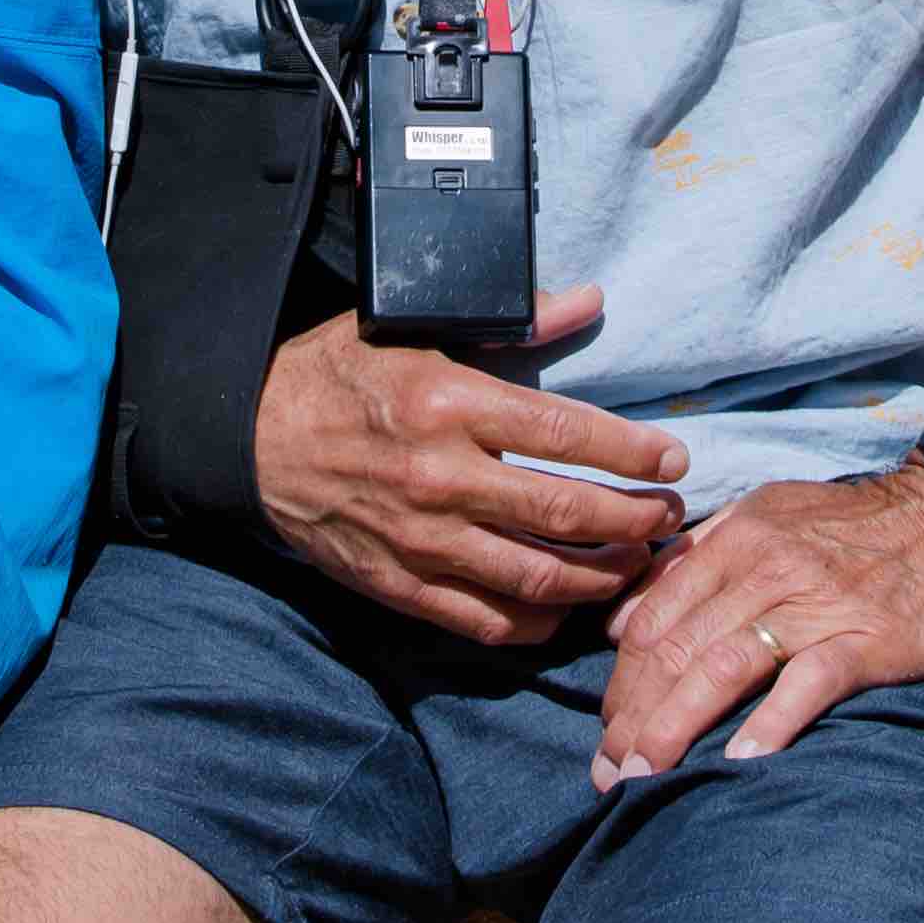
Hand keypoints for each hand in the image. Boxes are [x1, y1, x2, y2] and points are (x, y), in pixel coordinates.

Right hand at [253, 285, 685, 641]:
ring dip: (602, 576)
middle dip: (635, 521)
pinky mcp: (400, 584)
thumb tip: (588, 301)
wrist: (249, 439)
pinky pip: (485, 619)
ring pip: (536, 576)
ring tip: (637, 562)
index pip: (566, 434)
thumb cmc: (336, 375)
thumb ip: (511, 323)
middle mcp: (440, 477)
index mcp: (448, 404)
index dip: (633, 453)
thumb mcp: (416, 330)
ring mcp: (421, 539)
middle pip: (565, 513)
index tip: (674, 460)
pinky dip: (537, 621)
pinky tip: (566, 607)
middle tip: (670, 518)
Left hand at [593, 463, 923, 783]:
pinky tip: (739, 762)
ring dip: (675, 728)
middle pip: (676, 650)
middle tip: (608, 774)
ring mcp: (817, 605)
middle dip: (632, 718)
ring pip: (723, 666)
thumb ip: (694, 562)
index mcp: (737, 540)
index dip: (620, 682)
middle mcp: (766, 569)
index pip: (654, 618)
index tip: (605, 733)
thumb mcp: (767, 517)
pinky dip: (771, 723)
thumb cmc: (857, 526)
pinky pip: (809, 683)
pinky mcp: (868, 639)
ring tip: (645, 779)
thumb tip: (623, 619)